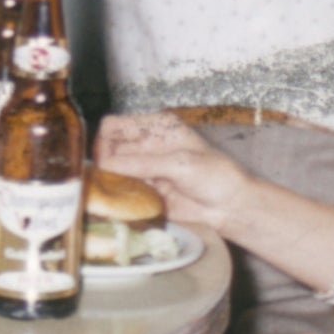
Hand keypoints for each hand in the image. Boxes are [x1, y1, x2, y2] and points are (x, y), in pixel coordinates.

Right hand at [95, 110, 254, 231]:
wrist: (229, 207)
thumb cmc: (215, 177)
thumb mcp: (181, 164)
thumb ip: (144, 163)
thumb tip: (106, 166)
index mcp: (156, 127)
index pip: (113, 127)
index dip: (104, 143)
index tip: (105, 164)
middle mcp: (145, 145)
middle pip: (107, 150)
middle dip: (104, 166)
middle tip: (110, 183)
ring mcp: (142, 168)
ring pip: (108, 172)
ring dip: (109, 183)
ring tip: (118, 195)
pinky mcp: (142, 189)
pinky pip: (118, 190)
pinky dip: (116, 196)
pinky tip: (122, 203)